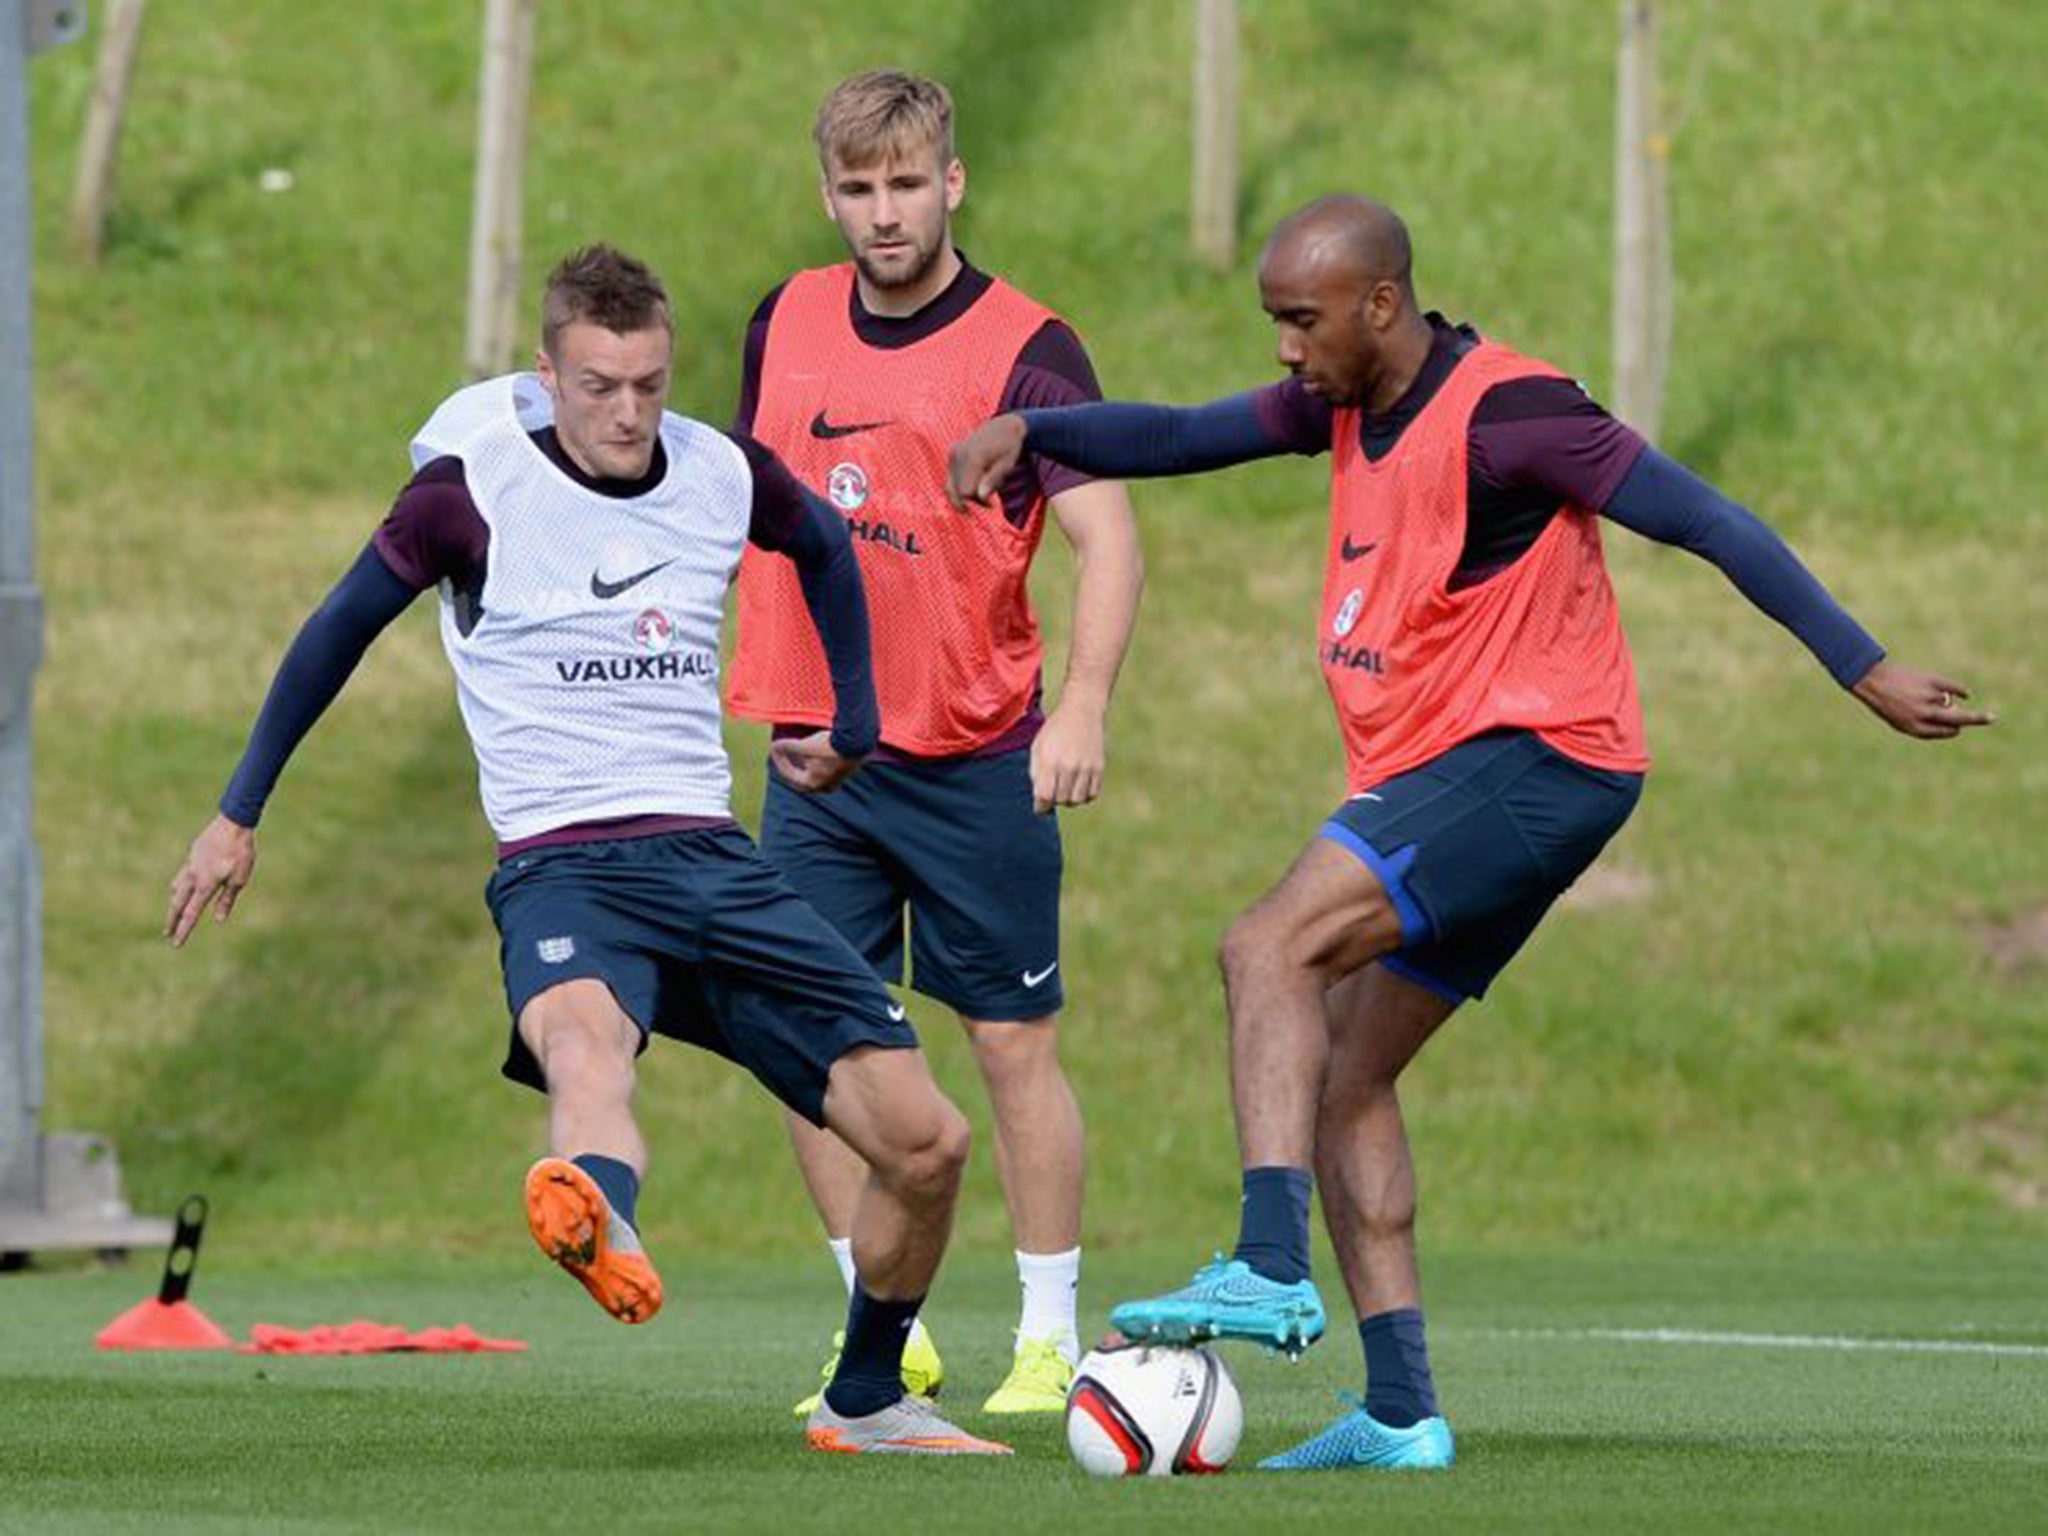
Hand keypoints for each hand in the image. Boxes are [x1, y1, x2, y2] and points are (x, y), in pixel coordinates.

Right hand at [165, 814, 257, 946]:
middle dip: (172, 919)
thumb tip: (219, 919)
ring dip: (175, 900)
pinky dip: (182, 883)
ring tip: (174, 910)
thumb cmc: (240, 852)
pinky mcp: (193, 853)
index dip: (184, 930)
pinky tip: (185, 884)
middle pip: (177, 903)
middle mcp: (193, 876)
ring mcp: (190, 863)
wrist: (233, 823)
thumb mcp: (239, 879)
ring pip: (178, 886)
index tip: (175, 944)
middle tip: (166, 934)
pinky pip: (184, 873)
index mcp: (205, 884)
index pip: (191, 913)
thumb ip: (227, 900)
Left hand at [770, 730, 864, 793]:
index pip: (790, 775)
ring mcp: (835, 781)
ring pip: (815, 775)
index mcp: (812, 783)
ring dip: (806, 766)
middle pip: (802, 780)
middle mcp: (823, 786)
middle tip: (785, 759)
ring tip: (801, 754)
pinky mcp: (844, 772)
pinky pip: (825, 771)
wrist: (855, 741)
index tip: (775, 750)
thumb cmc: (827, 746)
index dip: (780, 761)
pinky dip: (817, 763)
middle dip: (792, 769)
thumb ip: (788, 747)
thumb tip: (774, 747)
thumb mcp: (805, 745)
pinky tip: (816, 753)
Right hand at [946, 414, 1027, 510]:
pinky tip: (976, 486)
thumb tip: (981, 497)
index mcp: (974, 457)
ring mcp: (954, 453)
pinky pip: (951, 479)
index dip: (977, 501)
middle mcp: (960, 454)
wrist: (1001, 426)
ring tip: (984, 496)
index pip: (966, 492)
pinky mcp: (951, 455)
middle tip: (989, 503)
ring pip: (951, 487)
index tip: (991, 503)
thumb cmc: (1008, 447)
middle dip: (972, 500)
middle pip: (957, 491)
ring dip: (965, 496)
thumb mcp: (1007, 465)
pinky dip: (961, 487)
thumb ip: (993, 480)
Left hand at [1029, 703, 1106, 813]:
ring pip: (1077, 800)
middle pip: (1060, 800)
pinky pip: (1092, 795)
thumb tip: (1039, 800)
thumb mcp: (1038, 748)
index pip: (1044, 796)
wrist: (1081, 712)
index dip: (1040, 806)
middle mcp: (1069, 766)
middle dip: (1054, 799)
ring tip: (1066, 787)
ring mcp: (1086, 768)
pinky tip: (1078, 784)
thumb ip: (1036, 774)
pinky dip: (1084, 795)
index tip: (1040, 805)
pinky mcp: (1099, 768)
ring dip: (1069, 799)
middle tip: (1054, 788)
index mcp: (1050, 761)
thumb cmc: (1055, 731)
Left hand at [1850, 660, 1994, 739]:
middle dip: (1977, 719)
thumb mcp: (1900, 721)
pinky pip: (1955, 687)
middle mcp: (1925, 714)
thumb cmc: (1887, 704)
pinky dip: (1961, 690)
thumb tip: (1956, 724)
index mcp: (1915, 728)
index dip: (1953, 730)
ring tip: (1922, 696)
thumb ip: (1926, 725)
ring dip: (1946, 701)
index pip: (1947, 732)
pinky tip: (1965, 694)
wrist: (1873, 681)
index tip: (1957, 728)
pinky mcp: (1932, 681)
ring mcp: (1930, 697)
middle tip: (1991, 718)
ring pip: (1951, 702)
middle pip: (1960, 719)